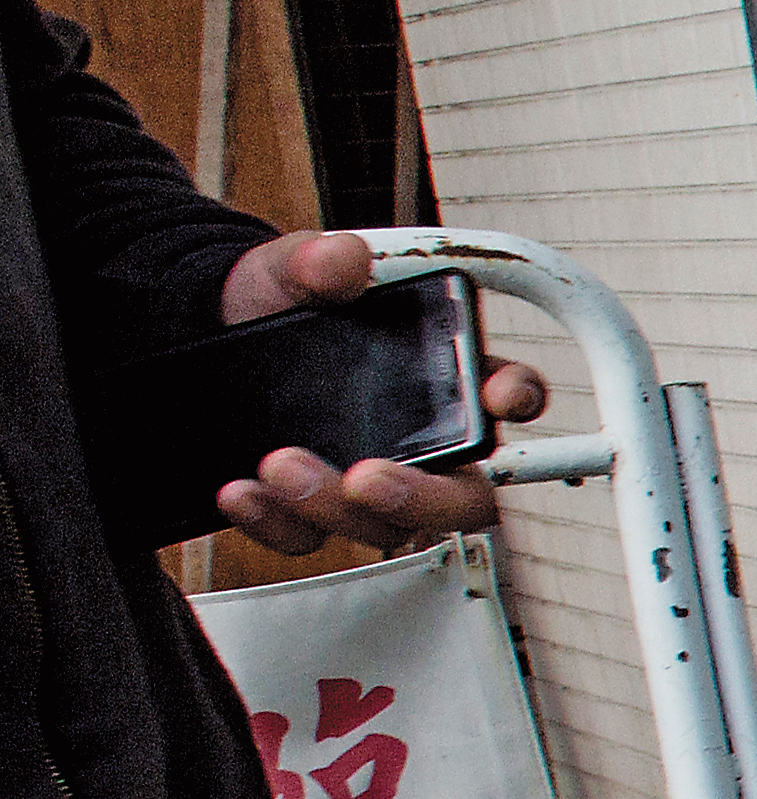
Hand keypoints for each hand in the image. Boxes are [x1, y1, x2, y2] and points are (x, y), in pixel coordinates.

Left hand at [209, 231, 551, 557]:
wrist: (198, 334)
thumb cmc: (269, 305)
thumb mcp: (284, 271)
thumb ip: (313, 261)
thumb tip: (339, 260)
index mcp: (436, 375)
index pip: (504, 391)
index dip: (516, 396)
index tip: (497, 397)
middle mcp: (419, 441)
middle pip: (464, 497)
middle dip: (423, 497)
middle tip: (369, 477)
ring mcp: (369, 483)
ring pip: (386, 526)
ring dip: (334, 506)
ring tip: (279, 465)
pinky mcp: (312, 510)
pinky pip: (308, 539)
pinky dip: (275, 524)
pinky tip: (243, 492)